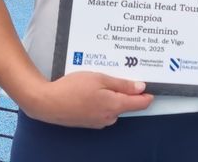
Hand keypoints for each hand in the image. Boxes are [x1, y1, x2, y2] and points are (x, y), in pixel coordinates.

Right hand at [20, 72, 152, 127]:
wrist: (46, 102)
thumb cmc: (71, 88)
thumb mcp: (99, 79)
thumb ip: (122, 84)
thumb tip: (141, 88)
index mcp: (114, 106)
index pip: (140, 104)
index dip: (148, 94)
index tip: (151, 85)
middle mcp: (109, 117)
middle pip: (127, 104)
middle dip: (127, 91)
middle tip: (119, 75)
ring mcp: (99, 121)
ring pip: (115, 106)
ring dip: (113, 95)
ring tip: (101, 81)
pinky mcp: (90, 122)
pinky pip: (104, 110)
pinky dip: (102, 100)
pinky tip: (92, 91)